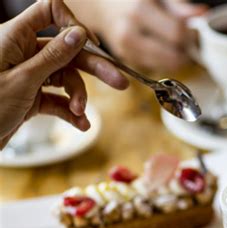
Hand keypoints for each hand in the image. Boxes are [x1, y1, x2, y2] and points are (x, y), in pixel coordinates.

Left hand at [0, 0, 128, 148]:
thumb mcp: (24, 80)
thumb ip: (53, 56)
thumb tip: (79, 33)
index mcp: (15, 38)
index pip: (49, 12)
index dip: (72, 24)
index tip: (90, 44)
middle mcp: (24, 53)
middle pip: (67, 51)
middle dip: (94, 68)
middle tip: (120, 82)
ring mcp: (29, 75)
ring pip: (66, 78)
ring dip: (79, 97)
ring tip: (81, 114)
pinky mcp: (32, 97)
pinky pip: (59, 99)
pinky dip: (70, 112)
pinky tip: (80, 124)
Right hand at [66, 0, 206, 70]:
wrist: (102, 7)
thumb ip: (179, 7)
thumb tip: (201, 15)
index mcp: (139, 11)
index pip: (176, 33)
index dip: (191, 36)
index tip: (195, 33)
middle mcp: (130, 33)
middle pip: (172, 56)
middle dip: (185, 52)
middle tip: (188, 43)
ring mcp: (126, 51)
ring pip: (165, 67)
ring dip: (177, 60)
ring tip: (176, 46)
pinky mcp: (127, 61)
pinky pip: (156, 68)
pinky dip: (164, 62)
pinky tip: (163, 50)